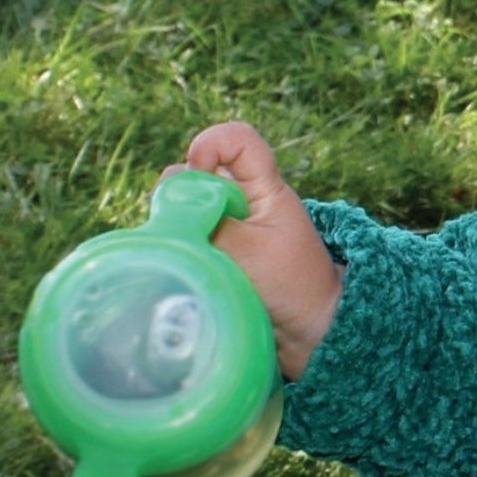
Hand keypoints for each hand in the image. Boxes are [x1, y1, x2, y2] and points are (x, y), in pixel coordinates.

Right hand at [175, 123, 341, 380]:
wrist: (306, 335)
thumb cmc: (290, 288)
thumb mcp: (249, 251)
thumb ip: (209, 220)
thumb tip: (170, 194)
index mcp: (265, 189)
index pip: (239, 140)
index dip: (211, 144)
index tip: (198, 172)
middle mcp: (243, 201)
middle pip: (194, 173)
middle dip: (181, 195)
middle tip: (194, 231)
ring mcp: (226, 227)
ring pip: (180, 206)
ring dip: (176, 226)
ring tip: (193, 256)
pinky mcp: (213, 253)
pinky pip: (180, 236)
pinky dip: (174, 246)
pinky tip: (180, 268)